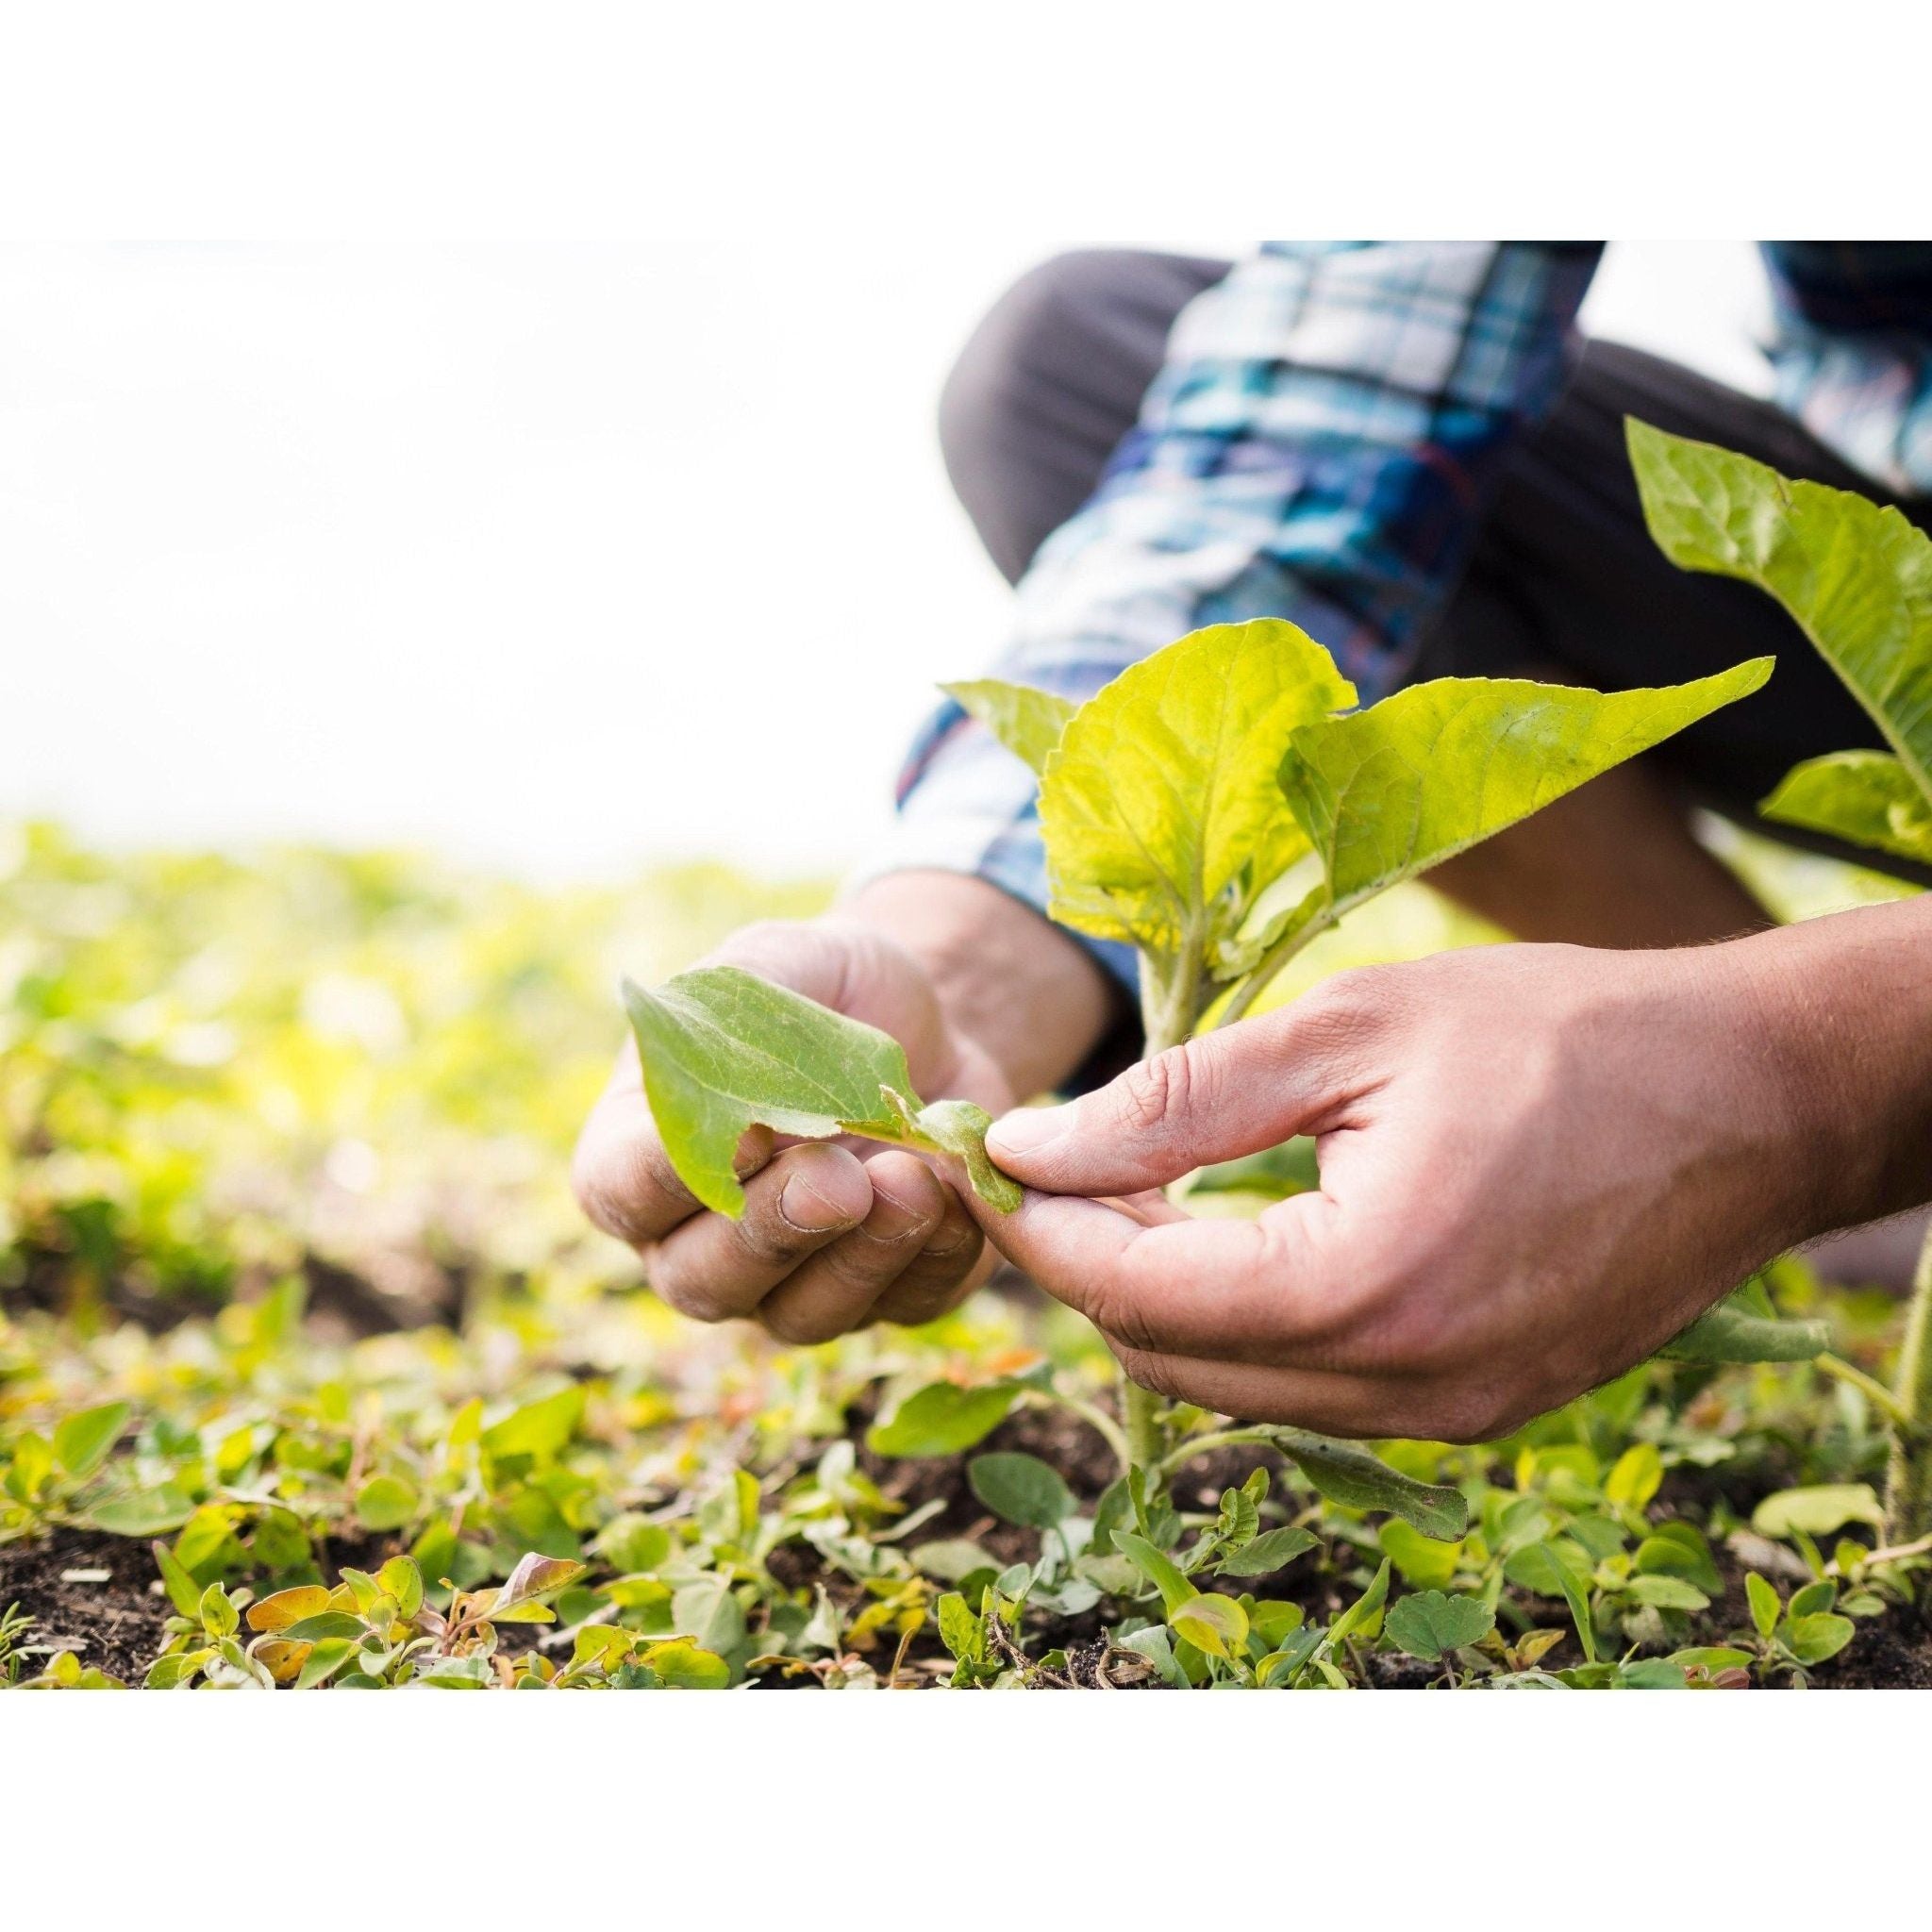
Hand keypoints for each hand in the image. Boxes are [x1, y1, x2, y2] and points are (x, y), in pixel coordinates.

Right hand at [574, 915, 1009, 1341]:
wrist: (930, 1021)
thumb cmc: (824, 990)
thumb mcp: (776, 963)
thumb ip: (732, 1018)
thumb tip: (739, 1115)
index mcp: (643, 1152)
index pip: (621, 1191)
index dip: (669, 1177)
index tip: (743, 1133)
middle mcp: (700, 1238)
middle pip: (703, 1280)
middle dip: (773, 1231)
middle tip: (839, 1179)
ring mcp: (791, 1281)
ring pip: (802, 1314)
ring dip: (860, 1257)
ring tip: (912, 1181)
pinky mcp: (887, 1294)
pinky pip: (903, 1305)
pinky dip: (935, 1257)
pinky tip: (957, 1194)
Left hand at [974, 936, 1873, 1440]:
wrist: (1755, 1096)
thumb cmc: (1563, 1033)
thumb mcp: (1350, 1031)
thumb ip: (1175, 1101)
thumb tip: (1028, 1146)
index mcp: (1365, 1287)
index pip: (1134, 1291)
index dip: (1039, 1224)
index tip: (984, 1155)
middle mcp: (1404, 1387)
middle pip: (1167, 1358)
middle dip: (1086, 1263)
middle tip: (1045, 1163)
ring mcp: (1448, 1416)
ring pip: (1232, 1387)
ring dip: (1161, 1297)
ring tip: (1130, 1186)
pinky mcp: (1477, 1409)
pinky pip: (1310, 1388)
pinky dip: (1246, 1320)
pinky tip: (1234, 1231)